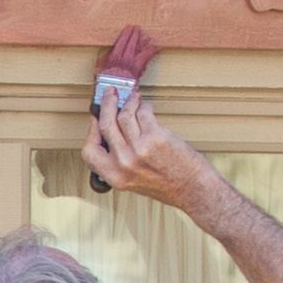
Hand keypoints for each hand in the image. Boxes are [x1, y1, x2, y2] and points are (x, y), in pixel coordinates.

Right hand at [87, 94, 213, 214]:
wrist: (192, 189)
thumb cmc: (168, 186)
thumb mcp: (132, 181)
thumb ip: (117, 161)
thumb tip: (111, 134)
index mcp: (114, 176)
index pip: (90, 151)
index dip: (91, 131)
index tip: (96, 119)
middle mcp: (123, 163)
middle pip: (106, 124)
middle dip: (107, 104)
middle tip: (110, 94)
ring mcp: (139, 149)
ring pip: (125, 115)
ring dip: (129, 101)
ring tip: (133, 97)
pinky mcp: (155, 137)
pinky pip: (144, 114)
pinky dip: (144, 106)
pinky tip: (146, 107)